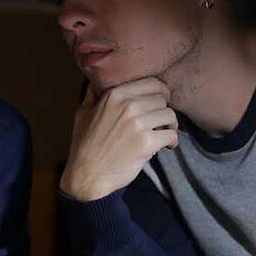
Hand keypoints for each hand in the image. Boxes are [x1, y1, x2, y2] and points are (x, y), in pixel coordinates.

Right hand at [59, 78, 178, 200]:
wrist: (87, 175)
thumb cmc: (84, 145)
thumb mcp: (83, 113)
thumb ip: (93, 94)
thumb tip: (96, 80)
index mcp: (114, 94)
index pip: (152, 83)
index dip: (160, 93)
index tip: (159, 103)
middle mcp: (127, 105)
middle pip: (162, 99)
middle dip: (163, 110)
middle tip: (160, 122)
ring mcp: (138, 124)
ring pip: (170, 115)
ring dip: (170, 125)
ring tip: (164, 133)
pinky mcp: (146, 143)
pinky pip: (171, 135)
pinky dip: (172, 141)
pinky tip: (166, 146)